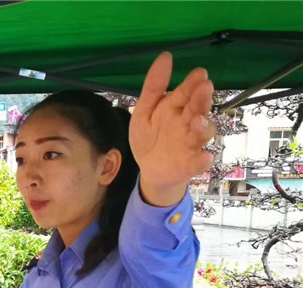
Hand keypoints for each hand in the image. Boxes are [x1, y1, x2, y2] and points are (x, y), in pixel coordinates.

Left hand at [130, 52, 216, 206]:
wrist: (149, 168)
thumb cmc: (149, 137)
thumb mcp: (144, 111)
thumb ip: (154, 86)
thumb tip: (165, 56)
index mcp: (175, 109)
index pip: (185, 93)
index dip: (192, 83)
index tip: (200, 73)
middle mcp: (187, 123)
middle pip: (198, 109)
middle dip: (201, 99)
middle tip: (205, 87)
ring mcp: (191, 143)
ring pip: (202, 133)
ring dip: (202, 127)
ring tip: (197, 121)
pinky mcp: (191, 164)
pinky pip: (199, 162)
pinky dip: (202, 160)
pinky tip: (204, 157)